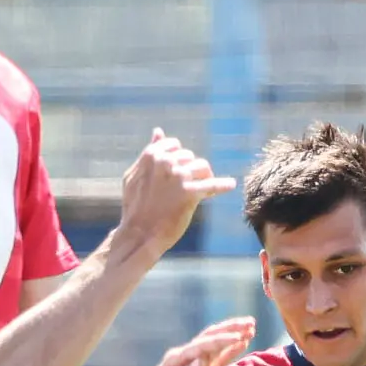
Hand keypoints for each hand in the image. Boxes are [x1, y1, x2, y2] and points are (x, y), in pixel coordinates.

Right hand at [113, 129, 235, 255]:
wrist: (140, 234)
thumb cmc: (135, 207)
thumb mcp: (134, 175)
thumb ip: (149, 152)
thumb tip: (159, 131)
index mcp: (152, 155)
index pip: (175, 146)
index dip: (177, 159)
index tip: (177, 174)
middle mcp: (166, 162)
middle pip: (189, 157)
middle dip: (190, 171)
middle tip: (185, 188)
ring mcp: (179, 176)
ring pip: (202, 167)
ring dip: (203, 177)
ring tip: (201, 191)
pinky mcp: (190, 193)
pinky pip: (212, 185)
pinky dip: (223, 185)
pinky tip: (231, 185)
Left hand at [114, 318, 257, 365]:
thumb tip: (202, 362)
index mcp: (177, 359)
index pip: (202, 345)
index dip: (220, 340)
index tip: (238, 336)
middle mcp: (188, 358)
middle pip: (211, 338)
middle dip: (230, 329)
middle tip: (250, 322)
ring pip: (218, 346)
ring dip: (234, 337)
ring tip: (252, 328)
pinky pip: (219, 360)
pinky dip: (231, 352)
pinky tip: (244, 344)